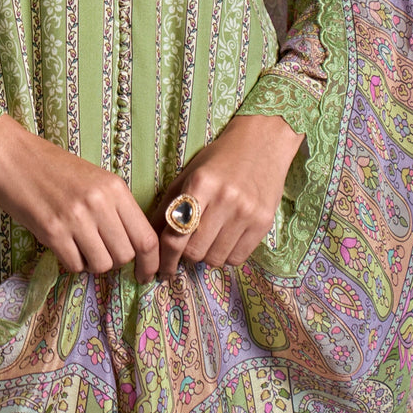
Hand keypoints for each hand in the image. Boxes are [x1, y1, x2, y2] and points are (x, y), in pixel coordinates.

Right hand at [0, 115, 159, 282]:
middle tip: (99, 251)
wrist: (10, 153)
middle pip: (126, 255)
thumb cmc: (50, 166)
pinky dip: (71, 263)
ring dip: (92, 263)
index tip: (146, 274)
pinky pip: (74, 265)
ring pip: (102, 264)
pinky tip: (62, 246)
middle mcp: (99, 203)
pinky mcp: (51, 230)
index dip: (151, 263)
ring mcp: (76, 217)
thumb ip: (114, 208)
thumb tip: (131, 245)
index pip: (146, 238)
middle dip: (115, 261)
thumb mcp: (93, 179)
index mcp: (114, 188)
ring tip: (78, 247)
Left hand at [151, 114, 302, 278]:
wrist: (262, 143)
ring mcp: (246, 212)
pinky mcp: (263, 223)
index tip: (160, 269)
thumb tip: (148, 237)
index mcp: (201, 184)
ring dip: (207, 255)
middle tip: (187, 246)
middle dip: (186, 254)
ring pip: (215, 258)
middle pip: (194, 251)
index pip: (175, 234)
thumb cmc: (220, 159)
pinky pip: (237, 258)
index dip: (164, 257)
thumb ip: (168, 205)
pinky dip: (227, 255)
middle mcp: (225, 199)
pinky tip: (226, 239)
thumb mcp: (189, 174)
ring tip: (208, 239)